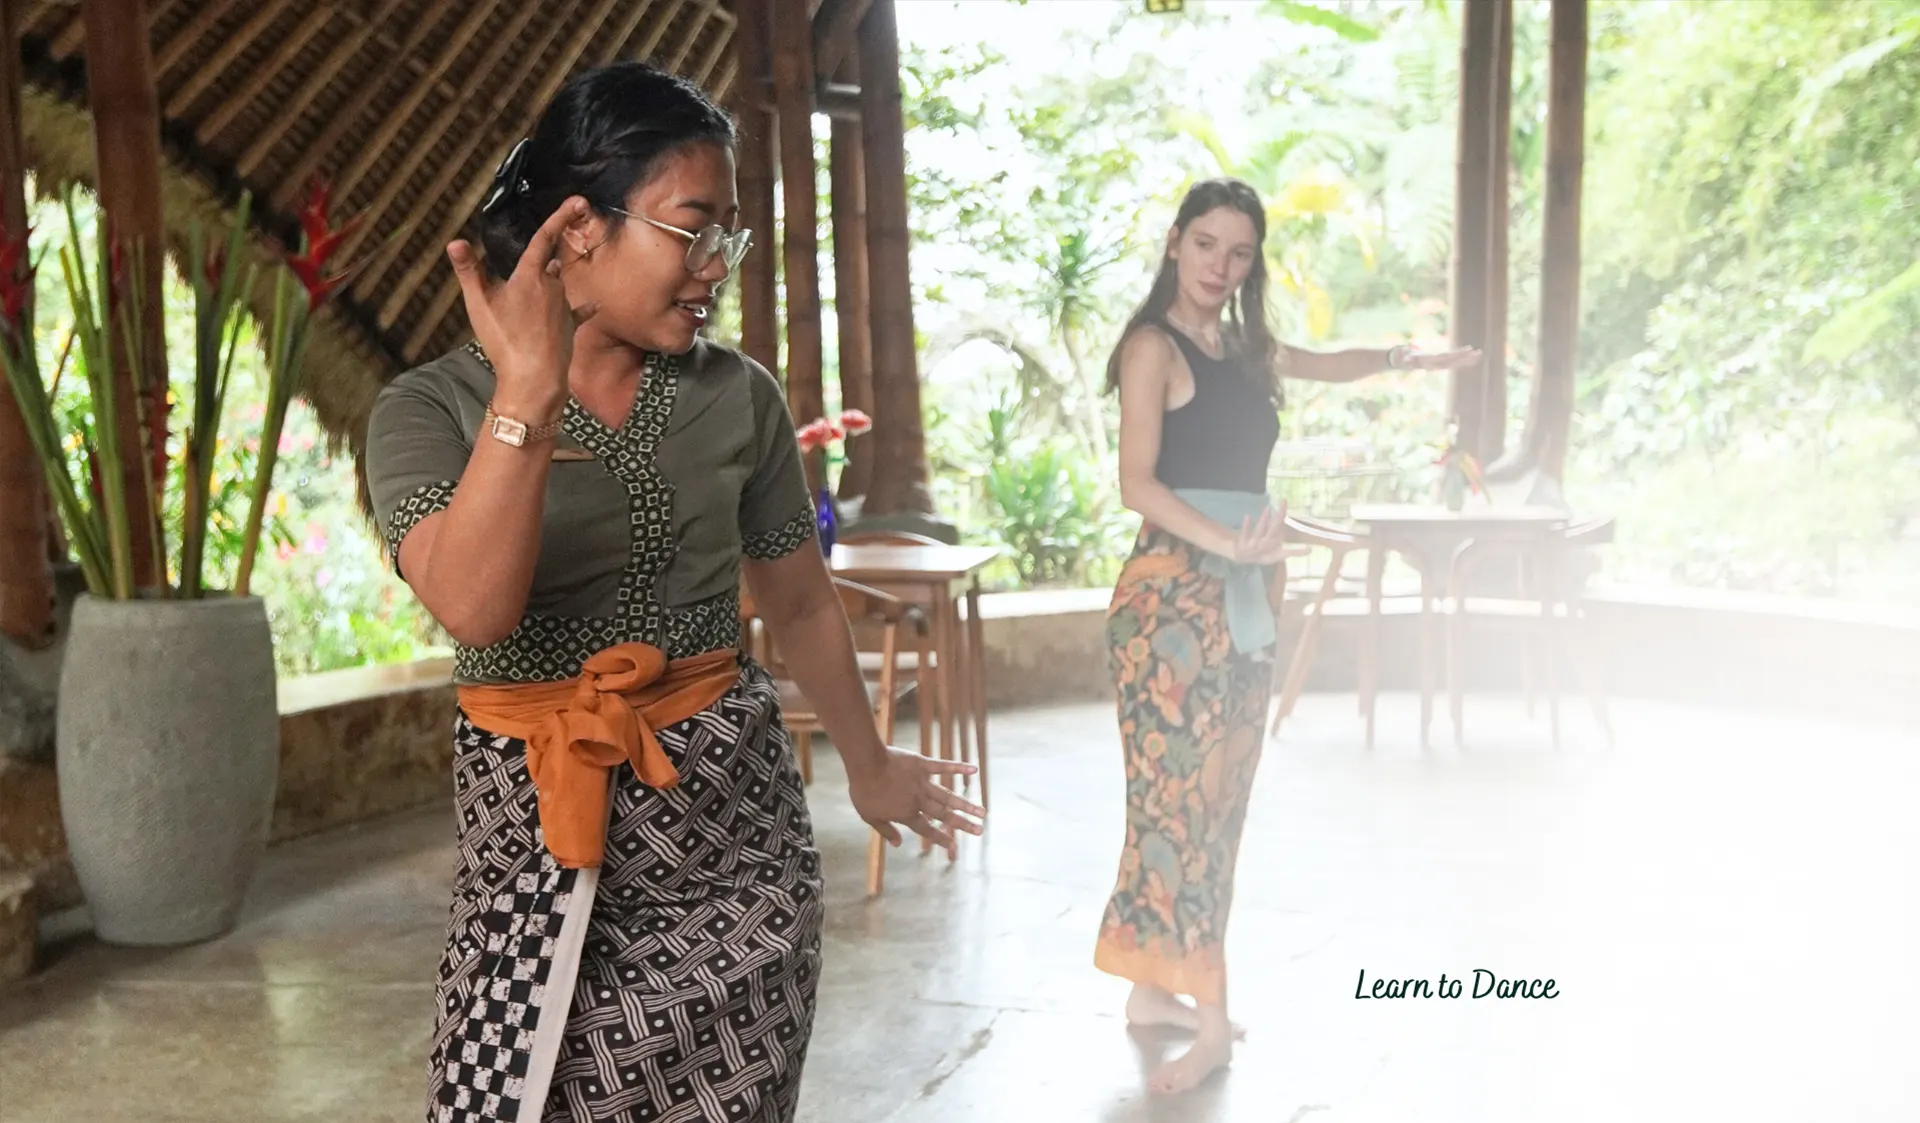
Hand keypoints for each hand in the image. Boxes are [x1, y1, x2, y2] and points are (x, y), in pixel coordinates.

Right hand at [447, 196, 598, 420]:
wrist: (534, 379)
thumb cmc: (504, 340)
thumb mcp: (479, 304)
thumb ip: (469, 271)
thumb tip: (454, 242)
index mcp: (530, 276)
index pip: (544, 238)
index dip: (560, 217)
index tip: (578, 200)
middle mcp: (552, 287)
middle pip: (545, 265)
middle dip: (537, 263)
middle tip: (521, 278)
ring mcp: (563, 307)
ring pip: (556, 286)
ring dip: (547, 283)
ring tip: (531, 293)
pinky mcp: (569, 327)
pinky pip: (577, 312)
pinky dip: (582, 308)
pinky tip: (595, 306)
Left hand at [847, 746, 984, 858]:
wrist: (865, 763)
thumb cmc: (864, 791)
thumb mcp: (870, 817)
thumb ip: (886, 831)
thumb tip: (898, 844)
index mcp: (907, 814)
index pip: (927, 830)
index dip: (941, 838)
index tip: (954, 846)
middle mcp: (919, 800)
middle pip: (944, 815)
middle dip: (963, 824)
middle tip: (980, 830)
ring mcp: (923, 782)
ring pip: (948, 796)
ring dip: (966, 804)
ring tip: (982, 811)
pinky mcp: (922, 764)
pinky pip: (943, 766)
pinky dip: (959, 768)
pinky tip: (973, 769)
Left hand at [1227, 503, 1307, 565]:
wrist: (1243, 557)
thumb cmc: (1264, 553)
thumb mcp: (1278, 555)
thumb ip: (1293, 551)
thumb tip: (1310, 550)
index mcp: (1275, 546)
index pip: (1286, 541)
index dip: (1296, 547)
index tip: (1308, 544)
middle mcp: (1265, 544)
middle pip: (1273, 530)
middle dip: (1278, 517)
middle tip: (1283, 504)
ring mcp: (1254, 544)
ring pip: (1260, 531)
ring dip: (1264, 520)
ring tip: (1268, 508)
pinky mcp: (1243, 543)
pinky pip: (1245, 533)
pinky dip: (1246, 526)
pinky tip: (1247, 516)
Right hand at [1400, 345, 1482, 370]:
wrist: (1401, 363)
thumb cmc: (1400, 357)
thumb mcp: (1401, 356)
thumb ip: (1402, 356)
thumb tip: (1401, 352)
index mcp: (1429, 362)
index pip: (1444, 358)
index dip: (1455, 356)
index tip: (1464, 352)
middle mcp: (1436, 365)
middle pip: (1453, 361)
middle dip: (1465, 357)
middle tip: (1478, 353)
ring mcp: (1438, 364)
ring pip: (1455, 362)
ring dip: (1468, 359)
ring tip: (1479, 353)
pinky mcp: (1440, 362)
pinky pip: (1453, 361)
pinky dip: (1463, 358)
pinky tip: (1471, 353)